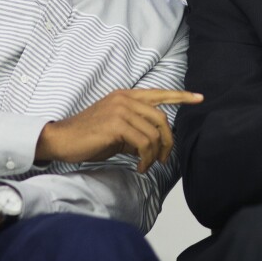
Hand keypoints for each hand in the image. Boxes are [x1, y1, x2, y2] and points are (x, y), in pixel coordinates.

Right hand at [35, 89, 203, 172]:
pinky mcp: (116, 124)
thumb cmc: (89, 136)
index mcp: (127, 96)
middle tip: (163, 159)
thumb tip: (155, 143)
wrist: (62, 139)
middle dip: (168, 142)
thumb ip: (137, 129)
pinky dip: (146, 158)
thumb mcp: (117, 129)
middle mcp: (125, 99)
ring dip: (155, 155)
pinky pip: (143, 143)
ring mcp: (121, 110)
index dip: (182, 96)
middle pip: (162, 119)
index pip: (160, 93)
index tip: (199, 98)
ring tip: (147, 166)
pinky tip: (139, 167)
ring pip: (154, 133)